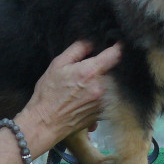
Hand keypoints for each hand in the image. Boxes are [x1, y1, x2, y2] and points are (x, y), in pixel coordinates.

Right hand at [16, 40, 121, 154]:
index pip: (115, 54)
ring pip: (111, 84)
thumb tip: (92, 42)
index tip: (117, 44)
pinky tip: (84, 97)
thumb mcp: (57, 64)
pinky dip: (99, 94)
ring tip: (83, 87)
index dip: (117, 47)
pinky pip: (107, 97)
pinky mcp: (103, 112)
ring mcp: (103, 101)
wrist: (46, 122)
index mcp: (90, 72)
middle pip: (113, 70)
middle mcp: (101, 87)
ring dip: (102, 82)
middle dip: (104, 68)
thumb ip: (78, 49)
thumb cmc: (49, 93)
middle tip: (87, 71)